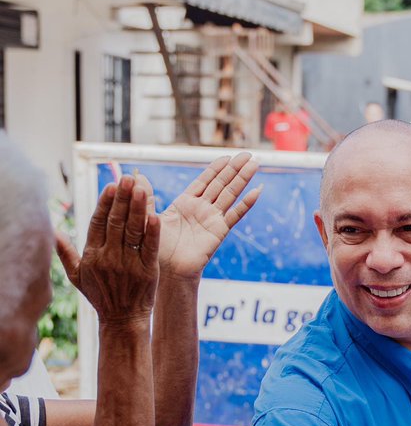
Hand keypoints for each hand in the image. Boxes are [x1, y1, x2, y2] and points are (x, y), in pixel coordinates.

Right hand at [56, 175, 158, 324]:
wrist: (123, 321)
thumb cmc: (101, 296)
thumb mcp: (77, 276)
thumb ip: (66, 253)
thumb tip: (52, 231)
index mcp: (93, 255)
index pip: (98, 223)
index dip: (104, 203)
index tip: (110, 186)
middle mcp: (109, 258)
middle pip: (115, 222)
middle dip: (121, 198)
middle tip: (127, 178)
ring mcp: (129, 264)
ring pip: (133, 231)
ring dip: (136, 208)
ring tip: (140, 188)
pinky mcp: (148, 271)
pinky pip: (150, 247)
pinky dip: (152, 231)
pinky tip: (154, 215)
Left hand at [152, 151, 261, 278]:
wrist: (165, 271)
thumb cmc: (155, 248)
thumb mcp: (147, 218)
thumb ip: (145, 198)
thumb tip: (137, 176)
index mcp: (185, 203)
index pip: (204, 181)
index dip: (216, 168)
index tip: (227, 156)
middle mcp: (201, 209)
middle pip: (221, 183)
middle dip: (234, 168)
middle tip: (247, 154)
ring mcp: (212, 219)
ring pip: (230, 194)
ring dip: (243, 179)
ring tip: (255, 164)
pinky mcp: (218, 231)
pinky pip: (235, 215)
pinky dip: (246, 203)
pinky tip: (257, 191)